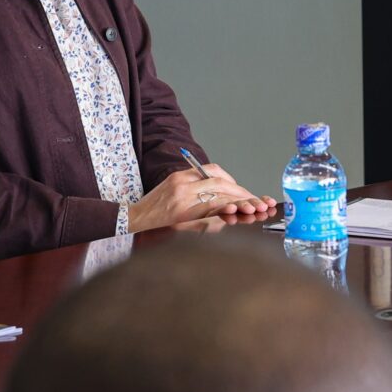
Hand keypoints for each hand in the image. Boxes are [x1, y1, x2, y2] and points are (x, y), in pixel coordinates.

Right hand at [126, 168, 271, 232]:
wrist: (132, 218)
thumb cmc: (154, 208)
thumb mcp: (173, 190)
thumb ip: (196, 189)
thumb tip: (226, 196)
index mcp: (183, 176)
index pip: (215, 173)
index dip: (234, 184)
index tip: (247, 195)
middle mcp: (183, 183)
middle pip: (221, 184)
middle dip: (243, 194)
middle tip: (259, 205)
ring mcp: (181, 197)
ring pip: (218, 196)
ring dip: (239, 203)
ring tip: (254, 209)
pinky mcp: (180, 212)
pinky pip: (208, 210)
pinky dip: (224, 211)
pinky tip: (236, 214)